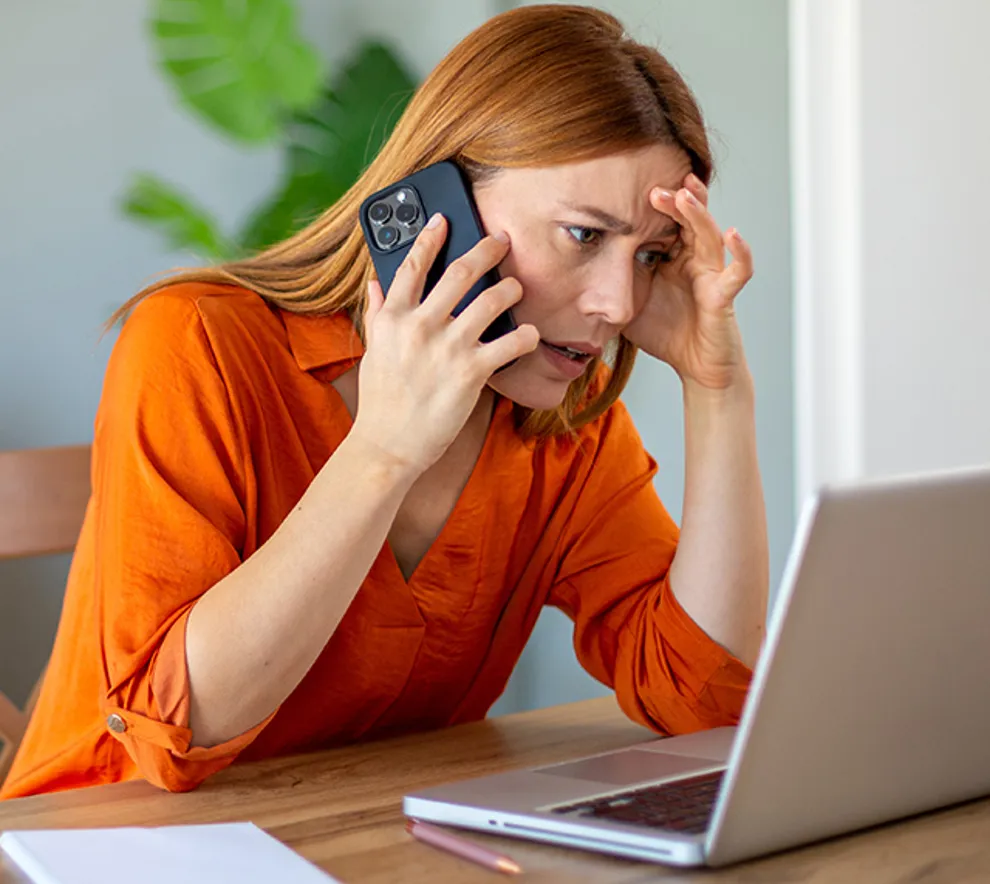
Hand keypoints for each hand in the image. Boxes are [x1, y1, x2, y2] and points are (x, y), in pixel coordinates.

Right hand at [351, 216, 539, 474]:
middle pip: (460, 272)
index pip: (413, 265)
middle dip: (487, 249)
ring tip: (517, 288)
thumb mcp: (373, 352)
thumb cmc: (381, 402)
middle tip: (502, 240)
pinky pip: (511, 343)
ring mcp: (448, 347)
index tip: (444, 218)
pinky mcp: (472, 371)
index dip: (429, 236)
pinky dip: (527, 335)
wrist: (388, 446)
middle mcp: (421, 325)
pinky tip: (531, 334)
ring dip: (511, 288)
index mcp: (394, 318)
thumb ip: (378, 314)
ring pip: (492, 299)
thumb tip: (376, 284)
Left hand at [621, 174, 753, 390]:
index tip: (631, 190)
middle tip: (655, 187)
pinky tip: (734, 234)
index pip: (665, 222)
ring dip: (699, 214)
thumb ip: (608, 285)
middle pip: (689, 220)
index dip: (654, 206)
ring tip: (686, 194)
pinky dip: (741, 253)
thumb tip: (571, 272)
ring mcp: (711, 275)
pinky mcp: (723, 296)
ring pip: (710, 236)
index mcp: (672, 258)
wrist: (695, 368)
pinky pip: (738, 272)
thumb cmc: (666, 334)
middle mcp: (694, 260)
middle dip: (675, 200)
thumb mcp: (626, 304)